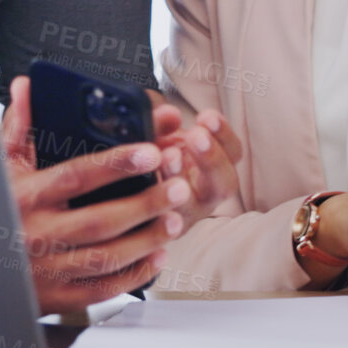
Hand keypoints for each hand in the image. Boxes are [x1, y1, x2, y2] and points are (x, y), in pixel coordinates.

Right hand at [0, 76, 191, 313]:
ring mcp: (48, 270)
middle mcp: (37, 235)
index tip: (151, 151)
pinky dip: (133, 275)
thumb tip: (26, 87)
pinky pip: (102, 289)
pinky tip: (157, 256)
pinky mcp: (58, 297)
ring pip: (106, 258)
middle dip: (146, 203)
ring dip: (147, 239)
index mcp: (26, 197)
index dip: (116, 164)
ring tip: (176, 220)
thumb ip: (18, 127)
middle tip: (179, 187)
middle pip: (100, 220)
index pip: (76, 176)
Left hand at [149, 98, 244, 231]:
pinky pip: (158, 222)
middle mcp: (202, 197)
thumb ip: (160, 121)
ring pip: (190, 206)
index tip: (206, 116)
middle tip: (195, 136)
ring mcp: (180, 219)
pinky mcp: (154, 233)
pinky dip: (151, 201)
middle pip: (224, 185)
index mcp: (210, 170)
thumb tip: (169, 114)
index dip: (224, 135)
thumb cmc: (143, 154)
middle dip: (212, 158)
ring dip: (180, 178)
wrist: (115, 187)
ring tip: (167, 156)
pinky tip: (140, 182)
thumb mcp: (153, 132)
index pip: (232, 153)